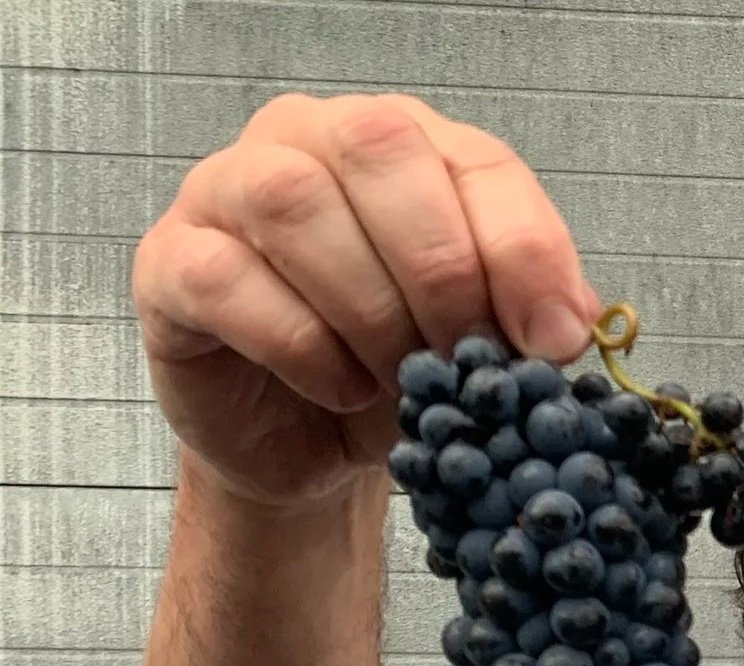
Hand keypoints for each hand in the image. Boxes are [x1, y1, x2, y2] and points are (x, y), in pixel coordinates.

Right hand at [132, 92, 601, 510]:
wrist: (310, 447)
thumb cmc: (396, 373)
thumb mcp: (481, 345)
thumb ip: (529, 319)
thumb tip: (572, 326)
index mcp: (406, 146)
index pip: (476, 160)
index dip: (523, 250)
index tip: (553, 340)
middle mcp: (311, 141)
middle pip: (378, 152)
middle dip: (442, 269)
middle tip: (465, 356)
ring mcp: (226, 191)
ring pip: (295, 204)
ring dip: (369, 310)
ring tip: (399, 379)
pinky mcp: (171, 262)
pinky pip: (227, 281)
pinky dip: (301, 346)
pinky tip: (340, 389)